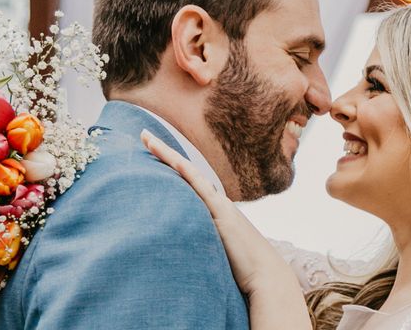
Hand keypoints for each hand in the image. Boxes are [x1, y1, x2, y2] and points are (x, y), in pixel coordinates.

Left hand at [141, 129, 311, 329]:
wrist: (266, 276)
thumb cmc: (242, 269)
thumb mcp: (217, 252)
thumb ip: (201, 244)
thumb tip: (183, 250)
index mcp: (213, 209)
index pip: (187, 180)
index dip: (170, 164)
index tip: (152, 149)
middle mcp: (215, 201)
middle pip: (184, 170)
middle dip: (163, 152)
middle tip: (143, 134)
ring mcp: (218, 205)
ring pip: (189, 173)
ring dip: (168, 156)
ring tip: (148, 139)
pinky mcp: (222, 215)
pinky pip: (202, 190)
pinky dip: (189, 174)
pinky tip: (176, 162)